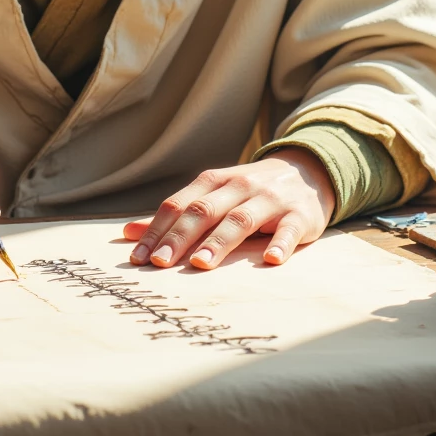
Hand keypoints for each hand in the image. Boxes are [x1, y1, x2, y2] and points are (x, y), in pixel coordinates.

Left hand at [123, 150, 336, 270]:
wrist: (306, 171)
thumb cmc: (249, 191)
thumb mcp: (213, 195)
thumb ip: (175, 215)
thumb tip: (128, 233)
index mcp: (214, 182)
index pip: (179, 205)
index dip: (157, 230)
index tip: (138, 257)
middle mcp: (239, 186)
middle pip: (204, 210)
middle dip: (180, 237)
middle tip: (160, 263)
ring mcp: (270, 199)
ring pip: (240, 219)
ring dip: (219, 241)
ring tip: (200, 265)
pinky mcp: (299, 214)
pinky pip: (289, 229)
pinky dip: (280, 243)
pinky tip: (270, 260)